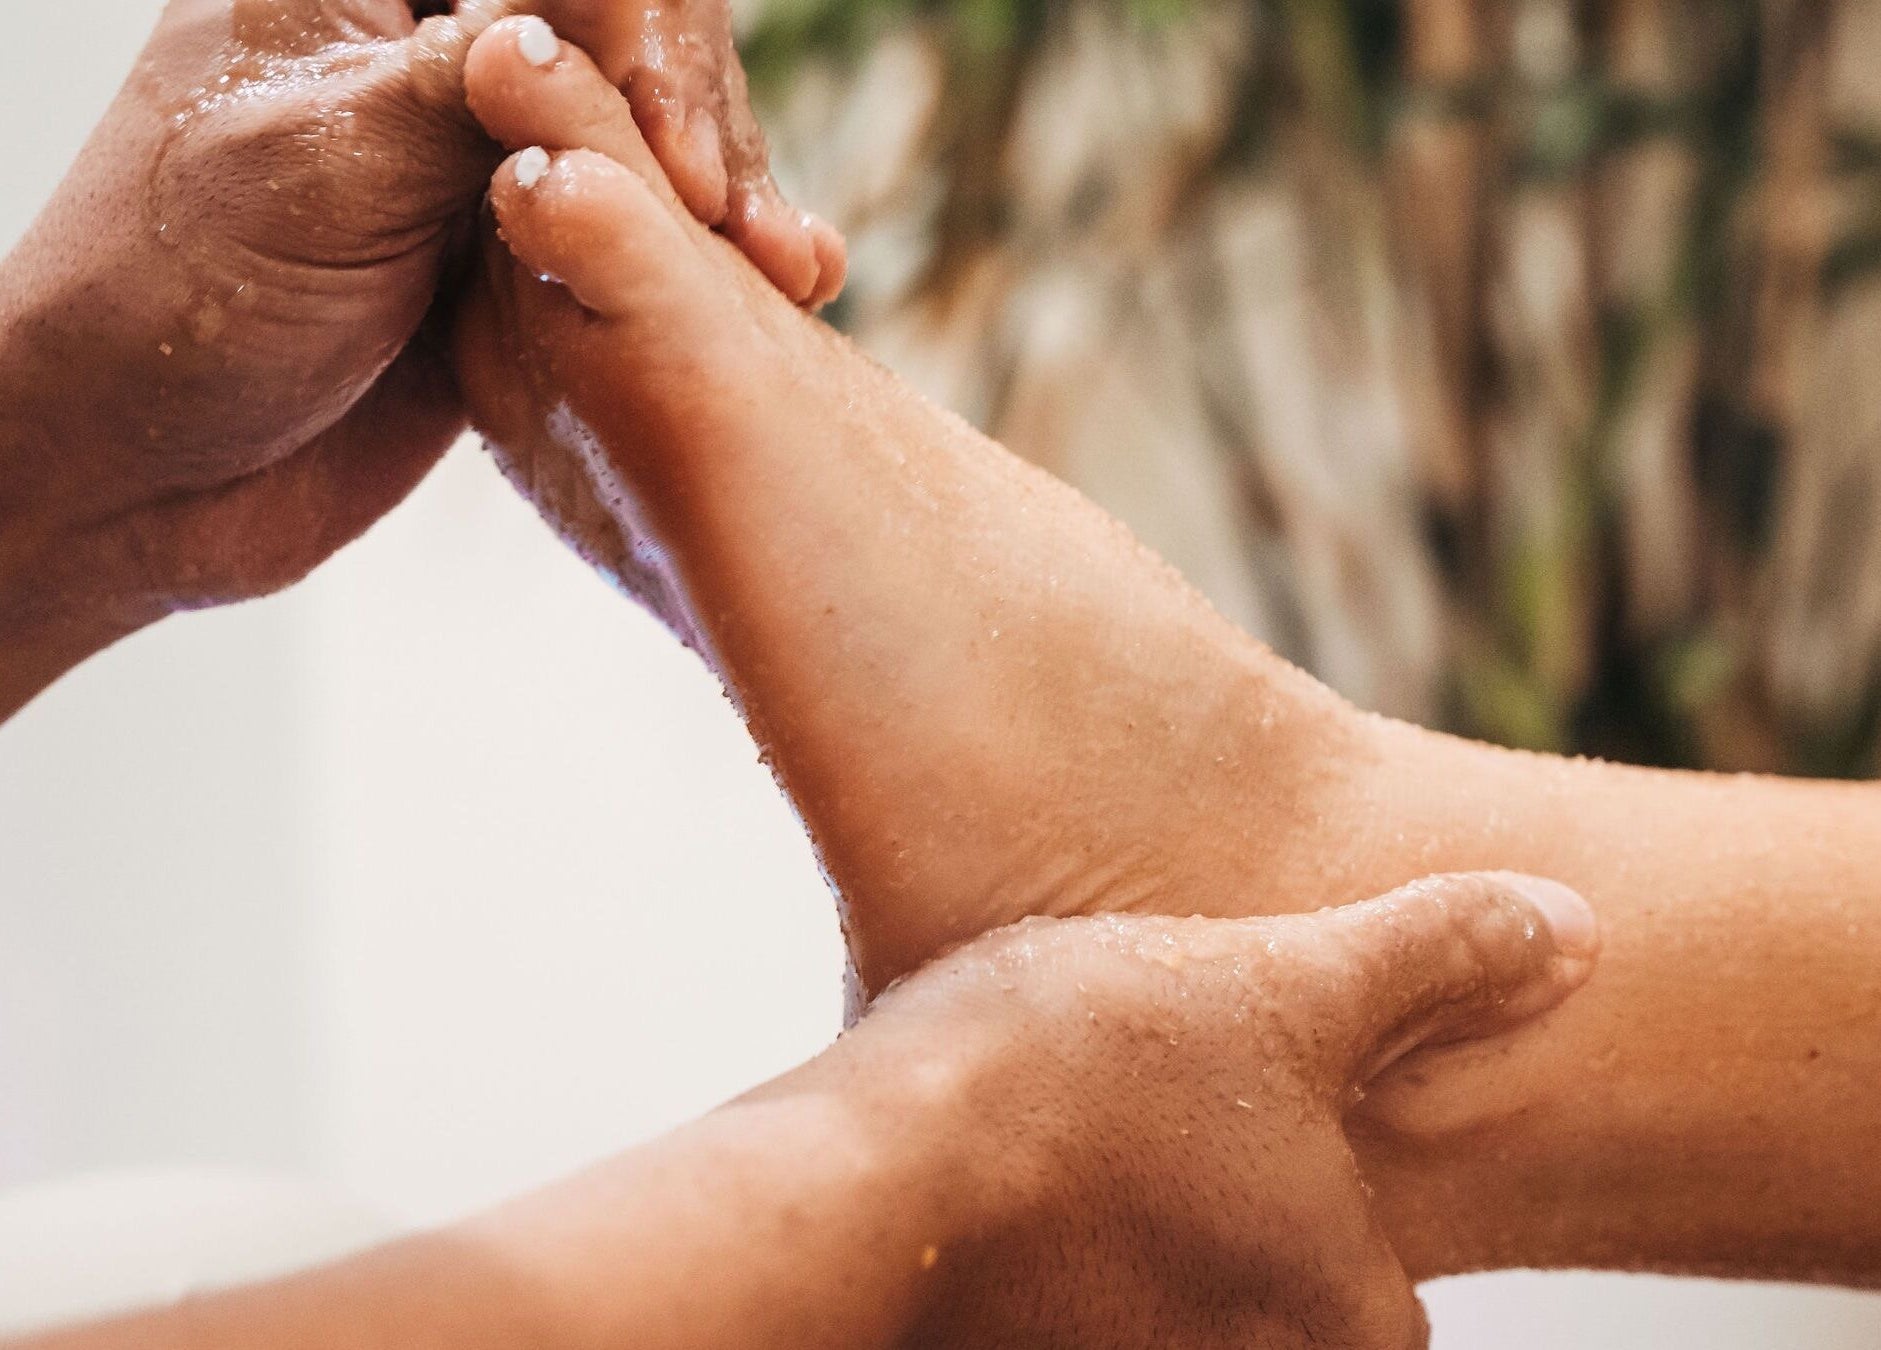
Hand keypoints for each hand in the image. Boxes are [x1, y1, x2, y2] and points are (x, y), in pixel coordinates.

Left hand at [0, 0, 843, 719]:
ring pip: (647, 125)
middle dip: (692, 105)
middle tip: (719, 209)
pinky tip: (779, 279)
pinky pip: (639, 222)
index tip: (663, 120)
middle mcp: (429, 39)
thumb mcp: (325, 164)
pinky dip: (708, 251)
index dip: (630, 15)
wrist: (140, 478)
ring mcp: (481, 147)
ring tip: (779, 263)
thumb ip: (469, 76)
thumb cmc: (173, 303)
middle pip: (622, 22)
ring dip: (724, 182)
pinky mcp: (520, 247)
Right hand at [853, 871, 1599, 1347]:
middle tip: (1156, 1128)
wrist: (875, 1177)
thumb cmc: (1085, 1078)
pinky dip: (1048, 1263)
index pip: (1382, 1294)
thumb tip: (1573, 927)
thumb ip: (1432, 961)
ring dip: (1130, 1240)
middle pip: (1268, 1303)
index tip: (1251, 1129)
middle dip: (1223, 1225)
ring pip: (1161, 1306)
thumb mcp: (1280, 986)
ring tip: (1065, 1143)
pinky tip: (996, 1176)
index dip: (1322, 1198)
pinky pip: (1067, 1311)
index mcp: (1338, 1308)